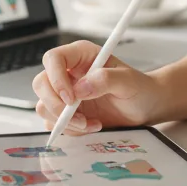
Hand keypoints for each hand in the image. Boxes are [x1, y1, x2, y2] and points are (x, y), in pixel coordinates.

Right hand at [32, 39, 163, 135]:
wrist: (145, 107)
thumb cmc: (139, 89)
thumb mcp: (128, 81)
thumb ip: (106, 79)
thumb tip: (80, 88)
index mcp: (81, 56)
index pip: (53, 59)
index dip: (56, 78)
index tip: (72, 98)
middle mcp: (69, 73)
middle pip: (41, 83)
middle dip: (56, 105)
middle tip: (79, 117)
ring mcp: (65, 93)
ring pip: (44, 106)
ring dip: (65, 121)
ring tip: (91, 123)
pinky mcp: (66, 112)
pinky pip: (53, 123)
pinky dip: (70, 129)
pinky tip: (91, 126)